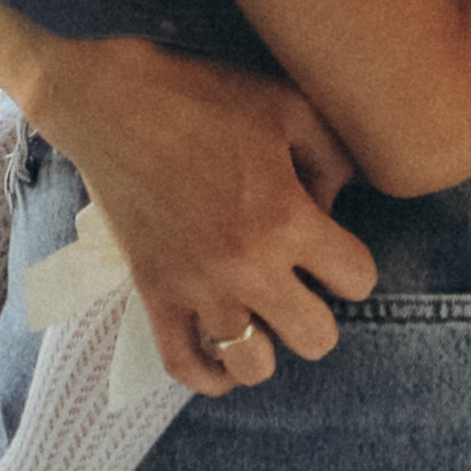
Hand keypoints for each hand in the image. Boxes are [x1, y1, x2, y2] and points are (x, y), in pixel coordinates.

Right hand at [20, 32, 378, 393]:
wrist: (113, 102)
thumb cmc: (204, 97)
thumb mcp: (288, 107)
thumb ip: (333, 157)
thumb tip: (336, 207)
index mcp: (286, 217)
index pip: (358, 279)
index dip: (353, 264)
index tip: (333, 246)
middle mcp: (247, 266)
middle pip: (316, 338)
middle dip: (319, 311)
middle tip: (300, 283)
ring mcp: (196, 288)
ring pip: (253, 366)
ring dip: (267, 344)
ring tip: (260, 313)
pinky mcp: (153, 295)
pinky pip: (184, 367)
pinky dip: (210, 373)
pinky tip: (224, 352)